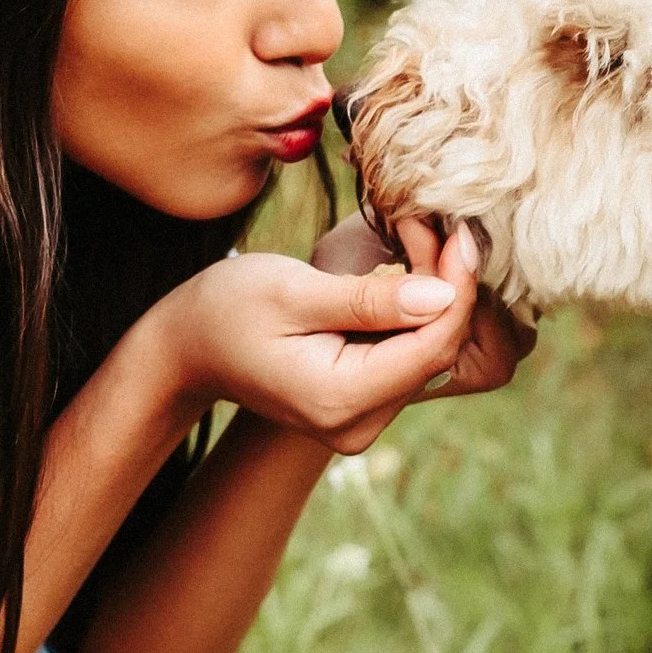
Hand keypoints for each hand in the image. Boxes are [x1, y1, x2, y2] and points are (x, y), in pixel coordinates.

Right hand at [155, 227, 480, 455]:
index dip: (457, 290)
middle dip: (447, 289)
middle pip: (434, 353)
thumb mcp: (292, 291)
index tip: (464, 235)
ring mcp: (359, 422)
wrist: (187, 348)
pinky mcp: (360, 407)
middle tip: (440, 227)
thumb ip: (369, 298)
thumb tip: (442, 294)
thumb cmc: (226, 309)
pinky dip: (414, 315)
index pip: (430, 347)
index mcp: (339, 399)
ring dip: (434, 299)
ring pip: (427, 355)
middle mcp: (356, 425)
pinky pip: (407, 359)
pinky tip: (406, 273)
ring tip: (419, 240)